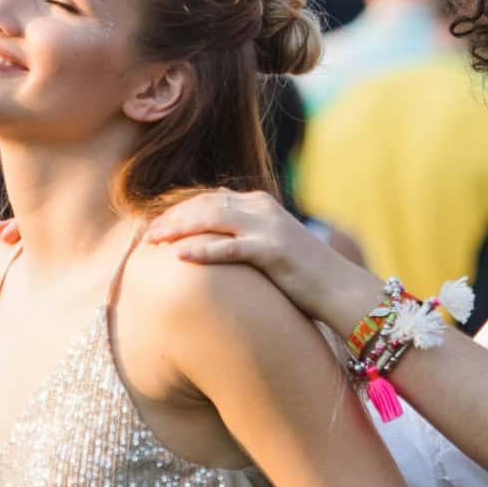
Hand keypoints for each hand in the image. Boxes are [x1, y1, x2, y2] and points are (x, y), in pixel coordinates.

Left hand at [142, 190, 376, 331]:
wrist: (340, 288)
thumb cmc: (304, 274)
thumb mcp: (271, 245)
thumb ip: (245, 234)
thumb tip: (212, 241)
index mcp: (261, 204)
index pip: (210, 197)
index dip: (180, 209)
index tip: (156, 224)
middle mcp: (263, 208)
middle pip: (206, 204)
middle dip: (173, 216)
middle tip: (147, 233)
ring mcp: (269, 227)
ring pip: (213, 219)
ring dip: (180, 228)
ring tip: (154, 241)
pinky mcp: (274, 250)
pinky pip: (231, 247)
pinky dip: (204, 250)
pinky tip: (181, 257)